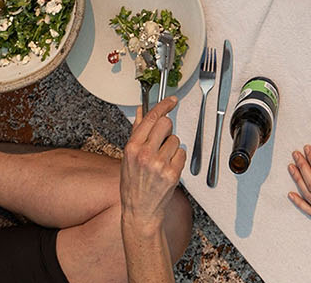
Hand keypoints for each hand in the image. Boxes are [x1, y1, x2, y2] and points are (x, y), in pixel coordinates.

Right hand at [122, 97, 186, 237]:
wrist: (140, 211)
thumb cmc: (133, 184)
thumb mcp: (128, 156)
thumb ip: (137, 131)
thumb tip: (142, 110)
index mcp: (132, 147)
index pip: (151, 118)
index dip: (163, 105)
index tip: (171, 100)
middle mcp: (145, 154)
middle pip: (166, 124)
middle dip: (167, 129)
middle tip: (162, 140)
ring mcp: (159, 164)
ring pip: (175, 139)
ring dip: (172, 147)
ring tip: (162, 161)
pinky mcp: (172, 173)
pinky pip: (181, 153)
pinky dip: (177, 159)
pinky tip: (168, 168)